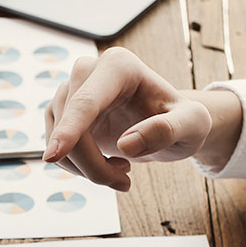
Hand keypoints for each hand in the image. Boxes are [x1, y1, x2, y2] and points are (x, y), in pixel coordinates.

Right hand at [42, 48, 240, 190]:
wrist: (166, 125)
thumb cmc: (181, 121)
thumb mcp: (192, 126)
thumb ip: (167, 131)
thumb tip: (127, 144)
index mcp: (119, 65)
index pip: (87, 102)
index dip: (69, 130)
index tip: (53, 157)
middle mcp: (87, 70)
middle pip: (71, 126)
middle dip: (93, 165)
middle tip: (124, 182)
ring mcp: (69, 90)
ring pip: (58, 141)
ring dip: (88, 169)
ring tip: (122, 172)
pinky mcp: (59, 111)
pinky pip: (55, 147)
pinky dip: (78, 167)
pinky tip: (107, 164)